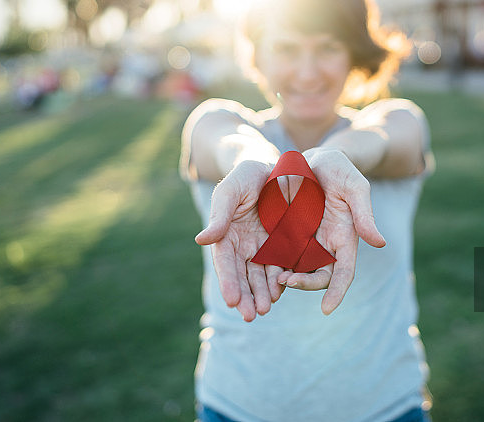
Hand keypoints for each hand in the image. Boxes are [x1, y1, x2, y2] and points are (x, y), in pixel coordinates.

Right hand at [195, 160, 285, 320]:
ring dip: (263, 294)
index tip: (232, 300)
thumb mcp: (231, 190)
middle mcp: (242, 246)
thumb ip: (220, 214)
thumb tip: (201, 240)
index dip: (228, 282)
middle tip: (250, 315)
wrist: (273, 168)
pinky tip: (282, 291)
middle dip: (246, 296)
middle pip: (242, 276)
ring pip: (261, 276)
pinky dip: (280, 280)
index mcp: (225, 235)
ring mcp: (262, 247)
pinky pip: (281, 265)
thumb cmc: (245, 176)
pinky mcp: (282, 244)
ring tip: (266, 309)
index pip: (225, 263)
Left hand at [277, 148, 385, 313]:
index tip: (326, 309)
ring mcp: (304, 241)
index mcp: (345, 239)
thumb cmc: (339, 169)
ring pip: (296, 270)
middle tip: (286, 281)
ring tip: (272, 280)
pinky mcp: (285, 235)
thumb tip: (379, 243)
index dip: (337, 292)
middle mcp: (324, 246)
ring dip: (286, 280)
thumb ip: (365, 213)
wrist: (313, 158)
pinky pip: (278, 255)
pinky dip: (272, 265)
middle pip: (317, 276)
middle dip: (304, 284)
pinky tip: (259, 268)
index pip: (344, 273)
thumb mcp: (355, 186)